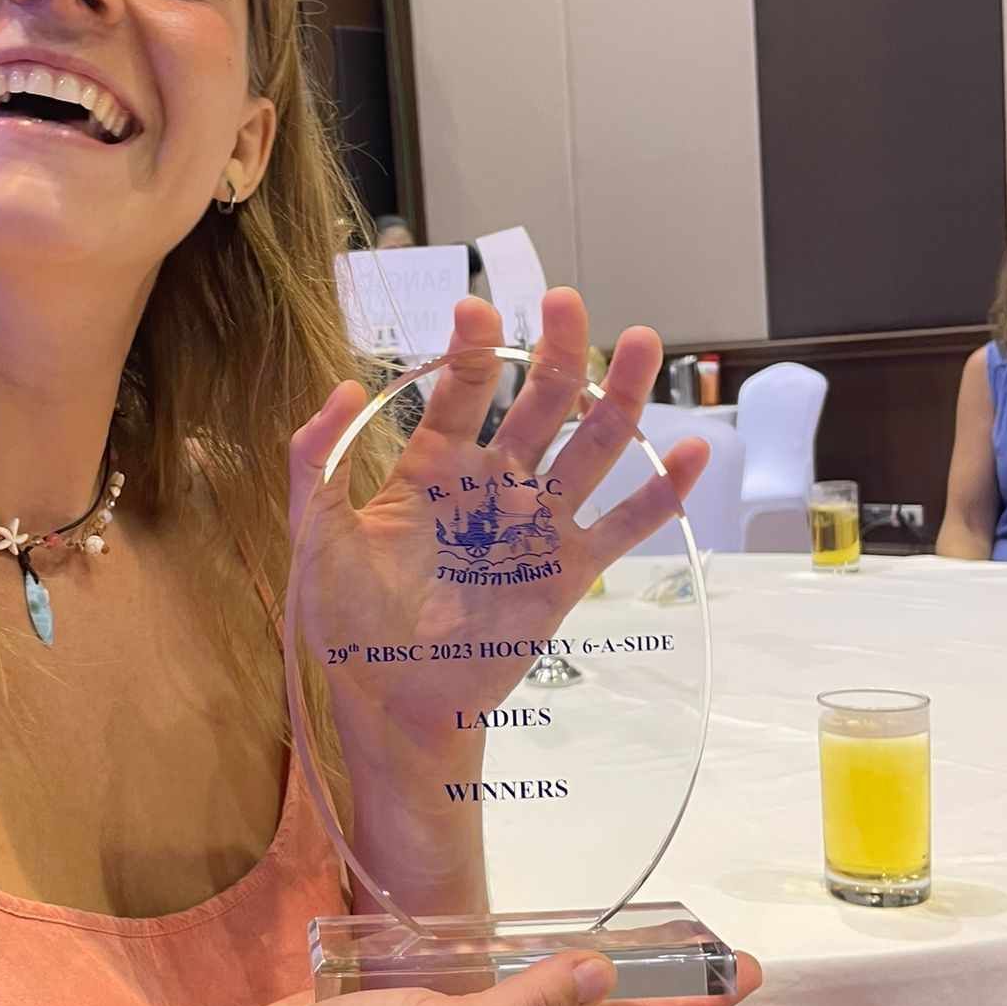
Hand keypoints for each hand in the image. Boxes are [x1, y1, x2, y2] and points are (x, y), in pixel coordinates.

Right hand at [198, 947, 762, 1005]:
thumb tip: (604, 972)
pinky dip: (524, 961)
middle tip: (715, 954)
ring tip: (640, 943)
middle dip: (662, 989)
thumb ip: (520, 1005)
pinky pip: (494, 983)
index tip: (746, 974)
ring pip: (549, 1000)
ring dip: (600, 975)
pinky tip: (514, 939)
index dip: (686, 1004)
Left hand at [289, 288, 708, 751]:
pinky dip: (661, 491)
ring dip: (618, 395)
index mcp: (434, 471)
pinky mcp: (568, 572)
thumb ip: (315, 461)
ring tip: (642, 340)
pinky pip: (624, 526)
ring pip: (590, 448)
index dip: (472, 350)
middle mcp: (493, 488)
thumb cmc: (350, 626)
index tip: (474, 309)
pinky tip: (692, 450)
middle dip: (556, 352)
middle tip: (564, 301)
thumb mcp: (315, 537)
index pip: (461, 393)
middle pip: (538, 404)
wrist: (391, 704)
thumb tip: (341, 385)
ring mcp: (536, 527)